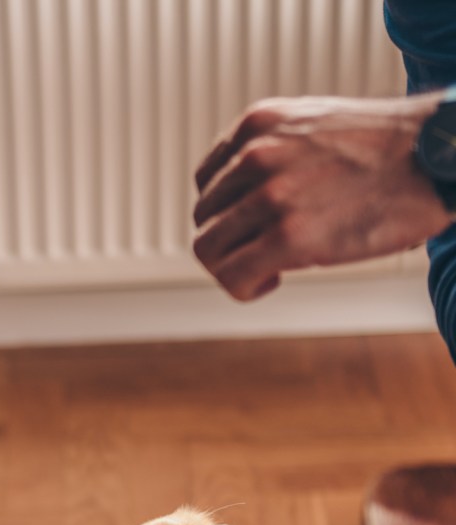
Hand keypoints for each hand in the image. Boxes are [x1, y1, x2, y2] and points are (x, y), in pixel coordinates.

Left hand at [193, 93, 453, 300]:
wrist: (438, 156)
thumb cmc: (384, 151)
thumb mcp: (312, 127)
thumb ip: (271, 152)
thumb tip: (237, 205)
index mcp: (257, 124)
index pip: (206, 183)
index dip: (225, 213)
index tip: (254, 226)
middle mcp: (256, 155)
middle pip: (204, 219)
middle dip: (228, 244)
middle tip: (263, 254)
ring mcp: (270, 196)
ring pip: (208, 250)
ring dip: (232, 268)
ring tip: (267, 270)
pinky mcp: (288, 236)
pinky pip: (232, 276)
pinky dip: (243, 288)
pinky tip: (272, 282)